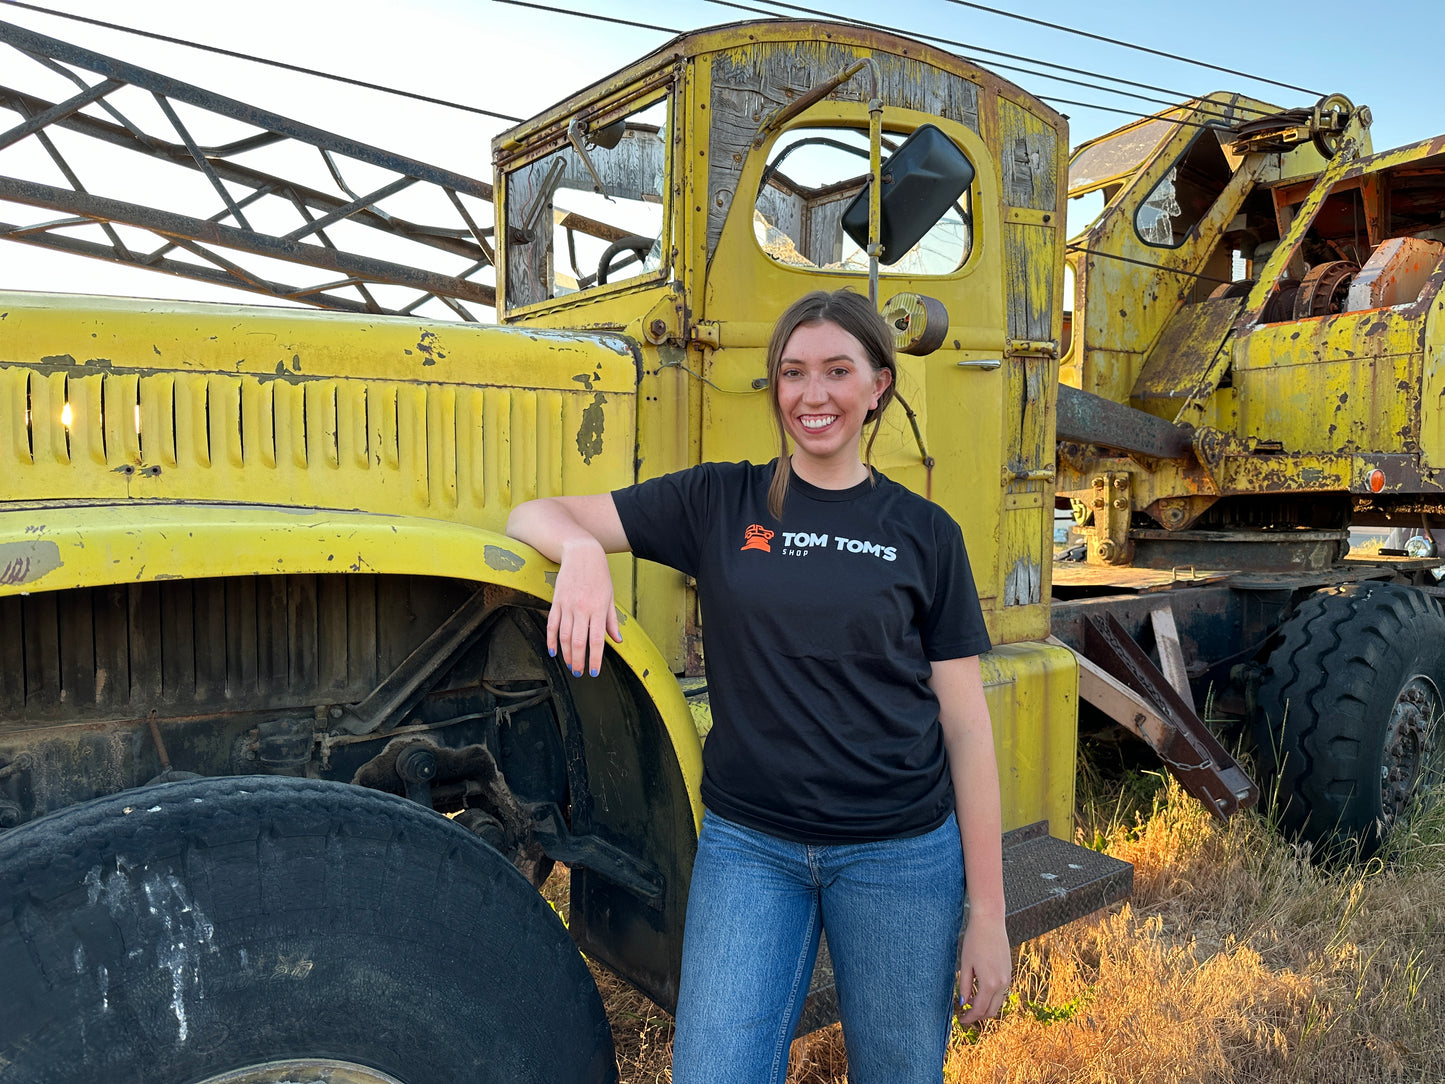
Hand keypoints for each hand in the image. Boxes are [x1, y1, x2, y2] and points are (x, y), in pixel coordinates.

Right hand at [547, 537, 621, 676]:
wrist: (582, 554)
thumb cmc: (600, 575)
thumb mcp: (610, 597)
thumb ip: (612, 621)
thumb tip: (618, 640)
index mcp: (599, 609)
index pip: (597, 640)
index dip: (595, 659)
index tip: (594, 672)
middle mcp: (582, 609)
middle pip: (578, 641)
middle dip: (578, 661)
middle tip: (578, 673)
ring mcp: (567, 605)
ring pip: (564, 636)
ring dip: (566, 653)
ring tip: (569, 664)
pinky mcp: (556, 601)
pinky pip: (552, 624)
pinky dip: (551, 639)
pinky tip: (554, 651)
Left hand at [956, 912, 1010, 1026]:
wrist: (990, 922)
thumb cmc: (975, 941)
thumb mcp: (966, 964)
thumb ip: (964, 985)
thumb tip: (963, 1003)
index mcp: (990, 983)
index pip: (979, 1009)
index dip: (969, 1018)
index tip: (960, 1020)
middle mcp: (1002, 983)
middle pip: (991, 1010)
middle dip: (978, 1016)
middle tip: (965, 1015)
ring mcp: (1008, 978)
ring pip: (998, 1003)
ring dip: (985, 1007)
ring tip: (971, 1003)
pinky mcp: (1009, 972)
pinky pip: (1001, 992)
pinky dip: (991, 997)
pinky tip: (980, 991)